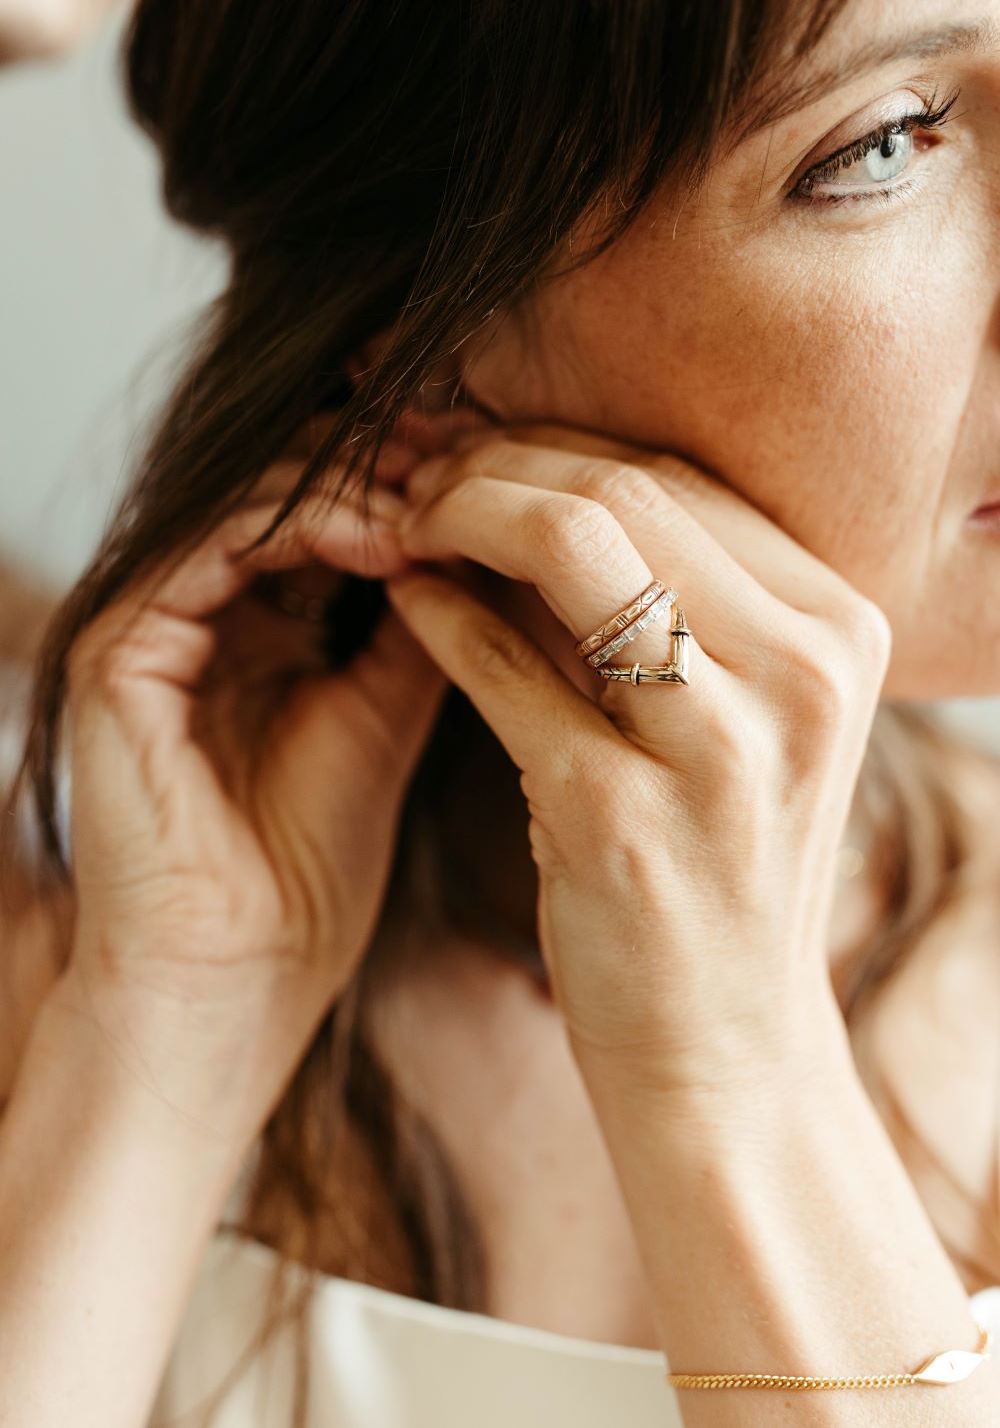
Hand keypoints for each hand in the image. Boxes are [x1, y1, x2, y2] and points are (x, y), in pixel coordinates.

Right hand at [63, 461, 444, 1129]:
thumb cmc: (309, 878)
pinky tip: (384, 537)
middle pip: (293, 494)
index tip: (502, 483)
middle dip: (389, 472)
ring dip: (355, 489)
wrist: (235, 980)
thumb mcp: (387, 722)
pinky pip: (213, 546)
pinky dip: (301, 526)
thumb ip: (421, 633)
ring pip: (255, 500)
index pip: (331, 524)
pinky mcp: (120, 649)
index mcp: (258, 637)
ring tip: (439, 500)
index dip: (413, 495)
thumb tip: (484, 548)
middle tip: (474, 461)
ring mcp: (153, 628)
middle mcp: (202, 620)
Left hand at [384, 422, 891, 1097]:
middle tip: (418, 480)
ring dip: (459, 514)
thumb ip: (658, 596)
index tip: (480, 451)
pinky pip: (501, 664)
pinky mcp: (616, 816)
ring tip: (403, 526)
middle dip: (495, 463)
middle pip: (625, 487)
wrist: (722, 1046)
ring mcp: (717, 749)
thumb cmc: (715, 866)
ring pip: (569, 543)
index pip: (681, 473)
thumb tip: (524, 473)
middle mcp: (801, 676)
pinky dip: (437, 614)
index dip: (558, 445)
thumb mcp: (734, 718)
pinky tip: (404, 598)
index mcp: (840, 630)